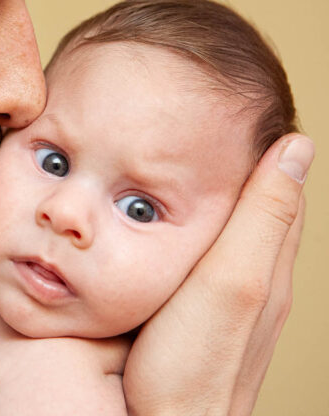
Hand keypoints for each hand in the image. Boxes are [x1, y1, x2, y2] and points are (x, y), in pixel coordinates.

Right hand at [123, 134, 313, 415]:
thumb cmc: (194, 361)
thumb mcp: (232, 281)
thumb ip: (262, 217)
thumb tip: (298, 147)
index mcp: (268, 261)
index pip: (280, 187)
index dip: (261, 146)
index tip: (235, 110)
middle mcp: (257, 279)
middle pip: (260, 207)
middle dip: (241, 165)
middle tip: (208, 125)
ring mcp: (230, 300)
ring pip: (233, 232)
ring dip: (219, 196)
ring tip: (188, 162)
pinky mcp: (200, 315)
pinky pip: (209, 257)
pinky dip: (198, 228)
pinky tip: (172, 226)